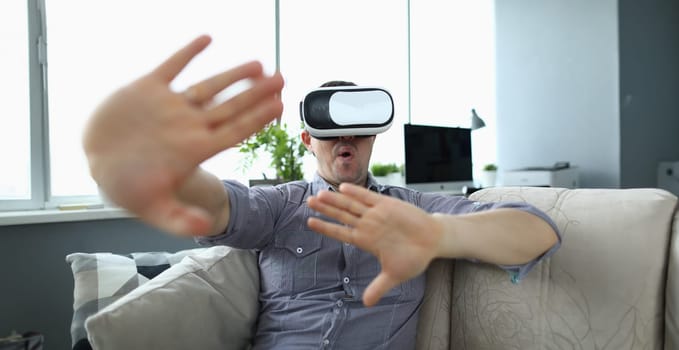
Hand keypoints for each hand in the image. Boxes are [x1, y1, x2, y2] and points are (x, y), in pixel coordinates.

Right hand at [83, 35, 283, 234]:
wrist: (101, 165)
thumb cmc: (129, 188)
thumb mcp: (154, 209)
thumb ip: (180, 219)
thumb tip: (206, 227)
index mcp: (194, 149)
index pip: (234, 131)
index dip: (257, 119)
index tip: (278, 106)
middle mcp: (187, 125)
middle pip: (230, 107)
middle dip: (257, 93)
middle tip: (282, 79)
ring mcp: (169, 106)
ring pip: (207, 86)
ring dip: (232, 74)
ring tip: (258, 64)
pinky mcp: (147, 90)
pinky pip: (171, 67)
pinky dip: (187, 53)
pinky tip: (207, 39)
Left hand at [307, 183, 443, 306]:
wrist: (433, 241)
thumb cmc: (414, 257)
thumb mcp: (394, 276)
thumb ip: (379, 287)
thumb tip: (367, 304)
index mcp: (367, 241)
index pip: (341, 233)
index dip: (326, 228)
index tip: (310, 222)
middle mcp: (368, 225)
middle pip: (342, 215)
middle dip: (326, 209)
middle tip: (309, 202)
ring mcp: (377, 214)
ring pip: (352, 205)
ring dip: (336, 199)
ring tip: (320, 194)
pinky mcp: (388, 205)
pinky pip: (369, 198)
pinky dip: (357, 193)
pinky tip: (343, 188)